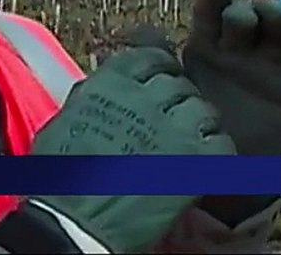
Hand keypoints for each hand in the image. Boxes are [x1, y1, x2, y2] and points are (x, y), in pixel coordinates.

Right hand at [27, 47, 236, 252]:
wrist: (75, 223)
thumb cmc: (59, 178)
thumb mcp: (64, 120)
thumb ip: (93, 96)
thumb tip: (107, 88)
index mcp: (110, 84)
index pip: (149, 57)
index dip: (159, 67)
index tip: (160, 78)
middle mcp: (145, 99)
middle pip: (179, 83)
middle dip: (178, 98)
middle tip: (173, 117)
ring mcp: (174, 129)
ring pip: (203, 109)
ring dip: (198, 123)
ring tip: (190, 140)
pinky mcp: (195, 162)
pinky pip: (222, 143)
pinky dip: (216, 151)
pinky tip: (204, 162)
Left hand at [179, 0, 280, 224]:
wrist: (229, 168)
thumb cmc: (198, 126)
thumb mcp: (173, 91)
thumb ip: (159, 59)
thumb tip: (143, 30)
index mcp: (209, 43)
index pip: (214, 6)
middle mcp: (242, 46)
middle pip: (251, 11)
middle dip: (250, 9)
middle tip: (246, 22)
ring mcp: (272, 60)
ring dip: (280, 14)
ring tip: (278, 21)